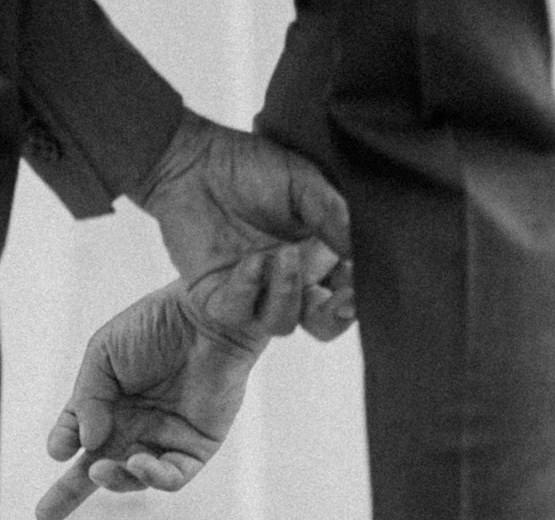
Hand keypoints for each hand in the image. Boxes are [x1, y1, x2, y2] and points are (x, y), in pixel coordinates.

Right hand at [36, 247, 311, 519]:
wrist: (207, 315)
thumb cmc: (154, 326)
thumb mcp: (102, 355)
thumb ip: (87, 400)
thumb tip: (82, 447)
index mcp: (109, 403)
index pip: (78, 435)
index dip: (63, 443)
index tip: (57, 450)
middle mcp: (134, 426)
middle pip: (98, 470)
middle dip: (69, 494)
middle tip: (43, 516)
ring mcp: (164, 440)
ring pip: (134, 478)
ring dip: (115, 480)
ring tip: (99, 470)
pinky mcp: (196, 448)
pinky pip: (173, 477)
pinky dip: (153, 477)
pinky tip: (138, 462)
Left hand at [128, 110, 355, 341]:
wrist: (194, 160)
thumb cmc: (251, 167)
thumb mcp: (303, 182)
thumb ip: (332, 214)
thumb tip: (360, 247)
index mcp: (316, 258)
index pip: (344, 293)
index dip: (355, 297)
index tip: (359, 283)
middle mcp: (288, 282)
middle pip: (320, 323)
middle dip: (334, 317)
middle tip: (342, 299)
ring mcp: (254, 293)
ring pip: (281, 323)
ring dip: (288, 293)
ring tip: (284, 255)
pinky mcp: (217, 297)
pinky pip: (237, 311)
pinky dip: (248, 289)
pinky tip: (251, 261)